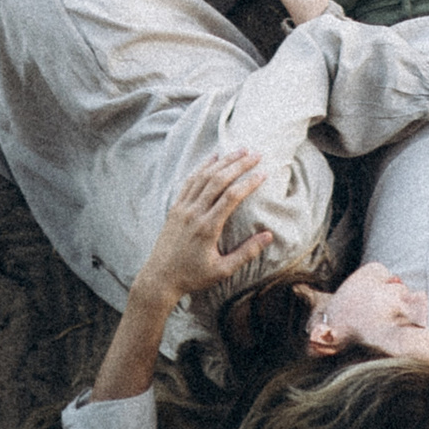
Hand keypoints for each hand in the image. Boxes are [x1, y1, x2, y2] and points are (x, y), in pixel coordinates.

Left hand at [131, 147, 269, 308]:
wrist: (160, 278)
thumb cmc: (193, 276)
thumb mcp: (223, 270)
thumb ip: (246, 252)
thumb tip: (269, 235)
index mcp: (207, 228)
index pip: (231, 197)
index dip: (249, 182)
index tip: (263, 173)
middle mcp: (194, 213)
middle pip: (218, 180)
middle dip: (239, 164)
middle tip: (256, 154)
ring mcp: (182, 208)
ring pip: (204, 177)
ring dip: (223, 161)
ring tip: (240, 150)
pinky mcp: (175, 207)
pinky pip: (189, 181)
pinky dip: (202, 167)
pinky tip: (213, 159)